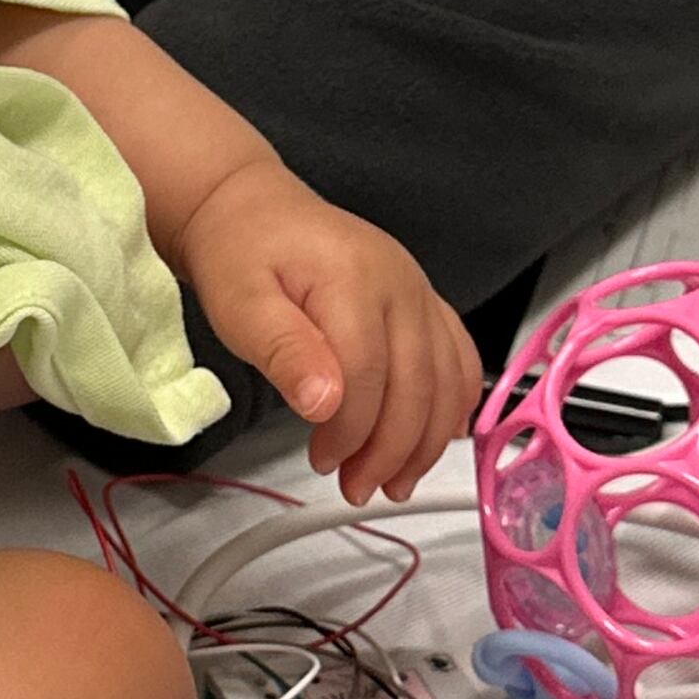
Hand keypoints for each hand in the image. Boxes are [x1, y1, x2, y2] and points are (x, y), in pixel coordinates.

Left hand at [174, 164, 481, 508]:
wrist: (254, 211)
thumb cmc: (242, 253)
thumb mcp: (239, 302)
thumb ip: (282, 351)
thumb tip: (324, 403)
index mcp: (353, 279)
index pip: (368, 375)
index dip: (351, 431)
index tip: (323, 461)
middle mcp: (399, 282)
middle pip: (416, 385)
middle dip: (391, 451)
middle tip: (358, 487)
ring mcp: (418, 291)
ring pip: (447, 379)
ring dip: (427, 441)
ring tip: (393, 481)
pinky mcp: (423, 301)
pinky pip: (459, 357)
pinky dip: (454, 404)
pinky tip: (437, 438)